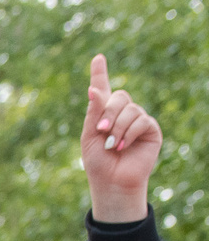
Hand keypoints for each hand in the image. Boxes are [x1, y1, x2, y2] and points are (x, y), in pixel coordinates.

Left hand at [83, 55, 160, 224]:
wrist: (111, 182)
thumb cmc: (97, 162)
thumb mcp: (90, 135)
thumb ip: (94, 112)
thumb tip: (93, 89)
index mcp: (103, 114)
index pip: (102, 89)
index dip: (100, 73)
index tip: (97, 58)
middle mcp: (122, 113)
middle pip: (118, 97)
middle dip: (108, 114)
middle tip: (101, 132)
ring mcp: (138, 119)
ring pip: (130, 109)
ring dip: (118, 128)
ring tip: (112, 146)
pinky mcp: (150, 129)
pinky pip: (141, 120)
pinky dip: (130, 132)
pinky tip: (123, 146)